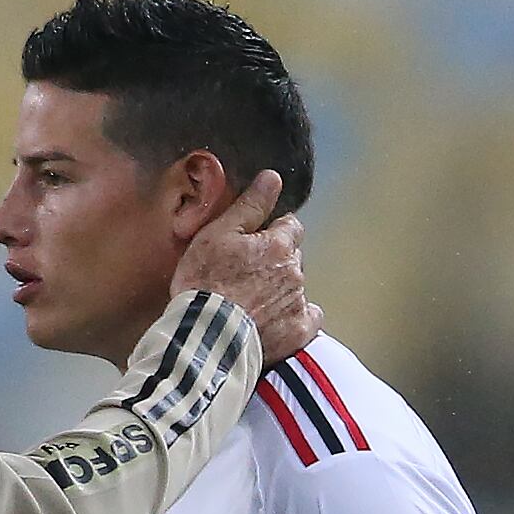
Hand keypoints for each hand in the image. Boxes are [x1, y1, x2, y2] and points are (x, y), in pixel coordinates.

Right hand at [170, 171, 315, 357]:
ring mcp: (299, 303)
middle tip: (244, 276)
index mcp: (278, 244)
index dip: (270, 233)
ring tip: (250, 302)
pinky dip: (294, 318)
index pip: (289, 226)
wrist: (206, 335)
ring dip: (280, 289)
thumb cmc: (205, 284)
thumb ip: (250, 205)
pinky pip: (308, 318)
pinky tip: (274, 321)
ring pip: (296, 287)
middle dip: (275, 262)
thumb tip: (272, 178)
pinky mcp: (298, 332)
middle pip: (292, 257)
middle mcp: (295, 271)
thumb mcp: (218, 234)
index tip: (252, 244)